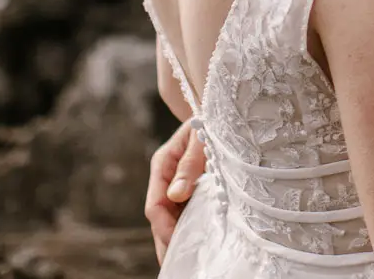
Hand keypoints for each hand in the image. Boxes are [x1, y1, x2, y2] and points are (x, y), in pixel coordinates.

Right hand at [146, 119, 205, 261]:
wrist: (218, 111)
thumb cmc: (211, 122)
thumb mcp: (202, 139)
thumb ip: (189, 165)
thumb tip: (176, 195)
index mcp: (163, 163)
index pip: (155, 205)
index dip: (164, 227)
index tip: (176, 243)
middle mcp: (165, 177)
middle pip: (159, 217)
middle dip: (165, 241)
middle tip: (176, 265)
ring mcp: (175, 184)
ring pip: (170, 218)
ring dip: (175, 238)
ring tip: (185, 262)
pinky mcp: (188, 188)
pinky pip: (183, 213)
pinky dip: (185, 229)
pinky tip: (195, 244)